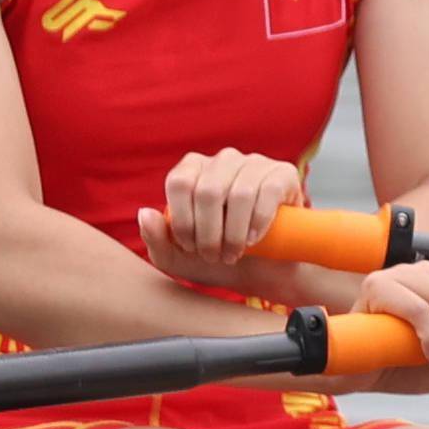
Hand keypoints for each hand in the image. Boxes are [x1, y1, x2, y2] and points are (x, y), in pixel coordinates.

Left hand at [139, 148, 319, 296]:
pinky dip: (258, 222)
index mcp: (193, 169)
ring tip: (233, 254)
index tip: (191, 248)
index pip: (180, 183)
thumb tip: (145, 212)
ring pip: (239, 194)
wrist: (263, 268)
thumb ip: (155, 238)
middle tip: (215, 257)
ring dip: (234, 233)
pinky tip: (254, 240)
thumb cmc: (217, 258)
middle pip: (208, 191)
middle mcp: (223, 160)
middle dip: (209, 233)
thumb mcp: (178, 258)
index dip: (183, 221)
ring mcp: (255, 163)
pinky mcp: (283, 174)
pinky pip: (268, 192)